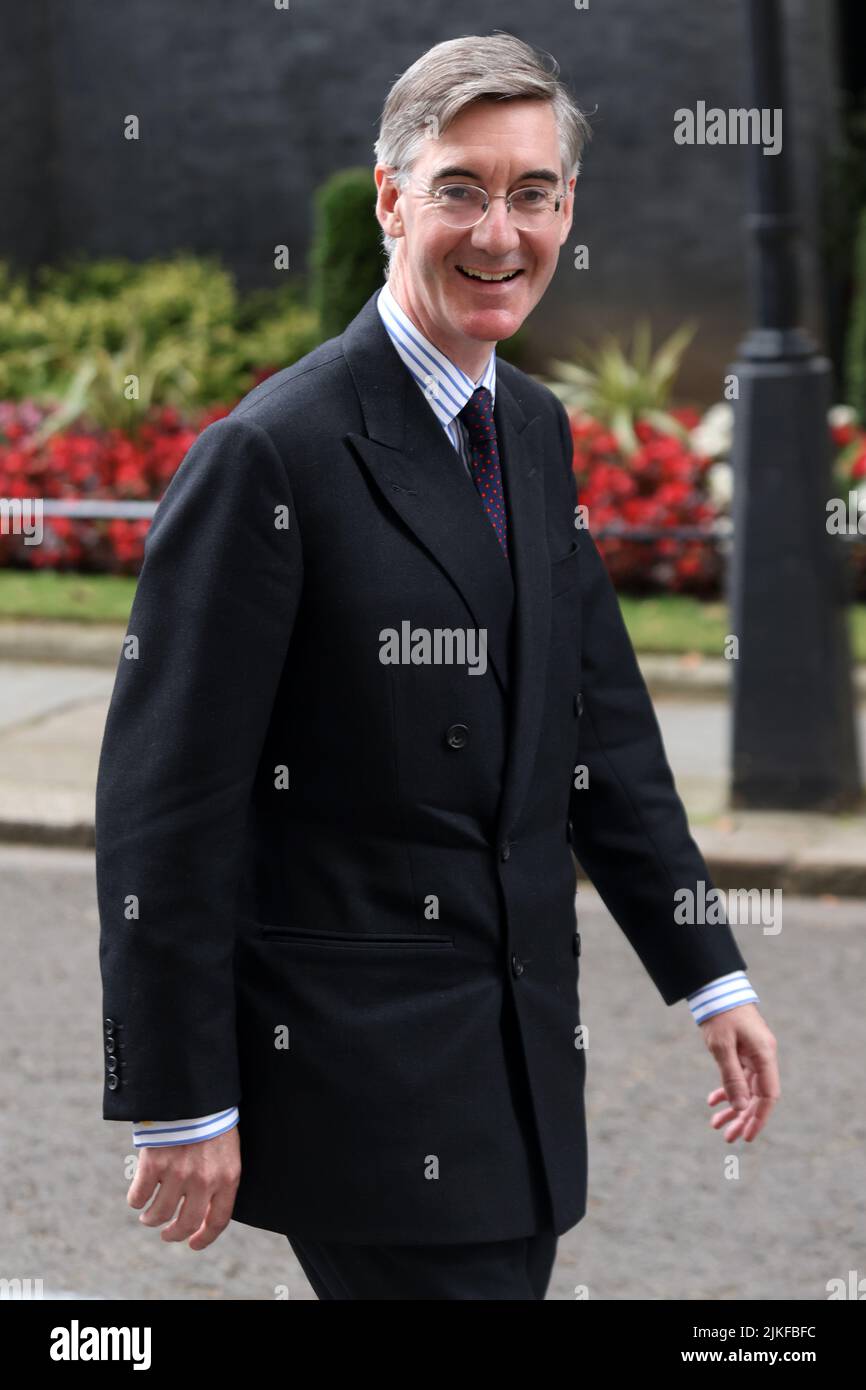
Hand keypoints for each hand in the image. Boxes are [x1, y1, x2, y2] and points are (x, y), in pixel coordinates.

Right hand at [127, 1125, 240, 1249]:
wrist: (194, 1091)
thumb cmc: (212, 1118)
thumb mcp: (227, 1150)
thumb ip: (218, 1177)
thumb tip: (204, 1208)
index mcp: (227, 1177)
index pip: (218, 1220)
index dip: (204, 1238)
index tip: (193, 1244)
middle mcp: (204, 1180)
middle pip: (186, 1224)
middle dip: (174, 1234)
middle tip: (167, 1234)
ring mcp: (178, 1173)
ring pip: (159, 1214)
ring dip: (151, 1219)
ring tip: (147, 1217)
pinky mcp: (154, 1164)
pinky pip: (139, 1195)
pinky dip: (136, 1200)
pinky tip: (137, 1197)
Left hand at [699, 1003, 779, 1142]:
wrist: (715, 988)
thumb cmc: (720, 1015)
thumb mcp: (722, 1047)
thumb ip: (732, 1077)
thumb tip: (741, 1107)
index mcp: (764, 1055)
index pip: (768, 1096)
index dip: (758, 1118)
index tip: (746, 1135)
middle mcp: (763, 1057)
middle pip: (756, 1096)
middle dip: (742, 1118)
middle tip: (727, 1138)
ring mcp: (753, 1054)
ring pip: (746, 1089)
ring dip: (732, 1107)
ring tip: (716, 1125)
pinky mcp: (742, 1051)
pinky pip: (738, 1077)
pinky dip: (726, 1090)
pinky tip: (713, 1102)